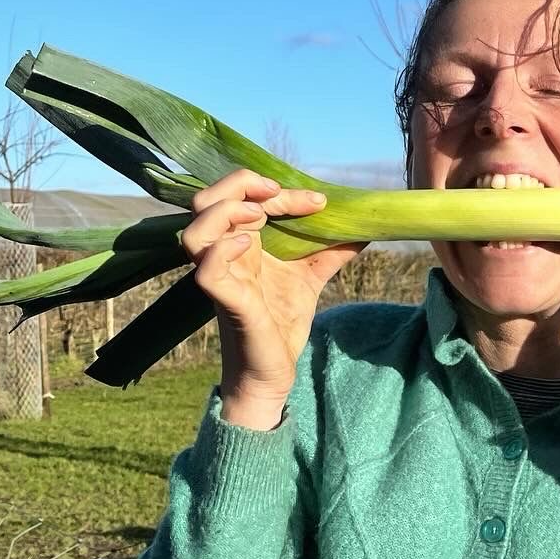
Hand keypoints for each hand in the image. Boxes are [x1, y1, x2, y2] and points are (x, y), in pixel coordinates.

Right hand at [181, 169, 364, 427]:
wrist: (274, 373)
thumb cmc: (281, 324)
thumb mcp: (310, 277)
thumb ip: (332, 250)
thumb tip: (366, 226)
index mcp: (239, 244)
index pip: (243, 198)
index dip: (279, 190)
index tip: (319, 201)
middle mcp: (223, 256)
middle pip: (202, 201)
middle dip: (240, 185)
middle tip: (276, 194)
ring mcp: (222, 278)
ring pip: (193, 232)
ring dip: (226, 212)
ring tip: (260, 216)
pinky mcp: (227, 302)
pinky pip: (207, 271)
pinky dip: (223, 250)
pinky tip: (249, 244)